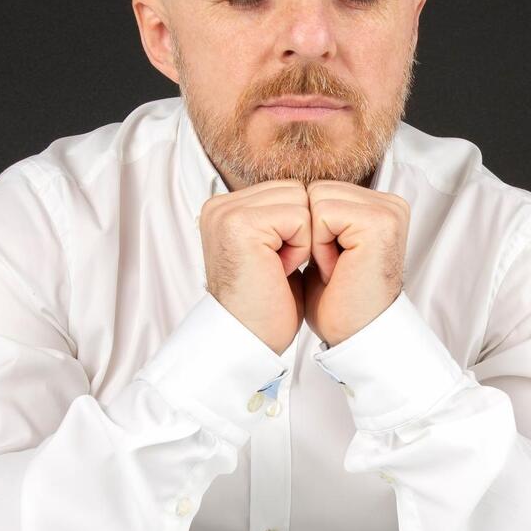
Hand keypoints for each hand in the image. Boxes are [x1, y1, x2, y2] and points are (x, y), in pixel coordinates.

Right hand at [199, 179, 311, 353]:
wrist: (252, 340)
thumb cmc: (267, 303)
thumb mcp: (273, 249)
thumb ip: (281, 216)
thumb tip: (311, 191)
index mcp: (224, 208)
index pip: (286, 190)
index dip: (296, 228)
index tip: (276, 263)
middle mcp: (219, 206)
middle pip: (294, 190)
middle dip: (300, 230)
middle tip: (278, 267)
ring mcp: (227, 213)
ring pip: (300, 200)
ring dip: (302, 239)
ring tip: (278, 268)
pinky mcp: (241, 224)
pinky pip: (300, 217)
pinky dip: (301, 247)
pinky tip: (280, 271)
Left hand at [302, 180, 409, 346]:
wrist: (353, 337)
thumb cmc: (337, 300)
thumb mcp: (325, 246)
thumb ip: (318, 215)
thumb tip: (287, 191)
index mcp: (379, 206)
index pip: (320, 190)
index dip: (310, 229)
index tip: (331, 262)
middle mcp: (390, 203)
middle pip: (316, 189)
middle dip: (312, 231)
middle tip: (333, 267)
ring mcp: (388, 210)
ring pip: (316, 198)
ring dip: (315, 239)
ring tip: (336, 268)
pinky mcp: (379, 222)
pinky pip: (321, 213)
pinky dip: (319, 245)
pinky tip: (338, 269)